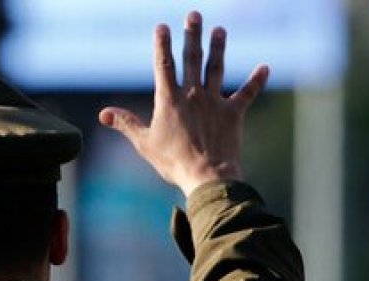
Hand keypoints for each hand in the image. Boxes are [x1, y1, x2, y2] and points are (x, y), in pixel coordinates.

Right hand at [97, 10, 269, 196]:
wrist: (206, 175)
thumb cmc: (173, 161)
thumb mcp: (144, 143)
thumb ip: (126, 124)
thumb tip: (104, 114)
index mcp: (169, 99)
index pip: (163, 64)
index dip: (161, 44)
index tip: (162, 26)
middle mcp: (192, 94)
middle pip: (192, 58)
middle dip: (192, 34)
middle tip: (194, 15)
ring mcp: (214, 102)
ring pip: (216, 68)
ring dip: (218, 48)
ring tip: (219, 30)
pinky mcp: (233, 113)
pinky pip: (247, 93)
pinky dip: (256, 80)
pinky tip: (264, 67)